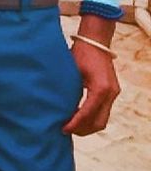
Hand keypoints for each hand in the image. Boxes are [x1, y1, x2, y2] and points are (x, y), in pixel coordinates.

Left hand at [63, 15, 119, 136]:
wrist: (95, 41)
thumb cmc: (80, 53)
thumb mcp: (71, 72)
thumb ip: (67, 91)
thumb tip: (57, 110)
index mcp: (100, 88)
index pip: (88, 114)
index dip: (75, 124)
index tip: (63, 128)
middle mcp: (110, 93)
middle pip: (99, 122)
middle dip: (82, 129)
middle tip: (65, 130)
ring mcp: (113, 93)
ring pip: (102, 120)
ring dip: (87, 126)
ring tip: (70, 126)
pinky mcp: (112, 92)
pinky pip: (103, 111)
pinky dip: (91, 117)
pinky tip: (77, 116)